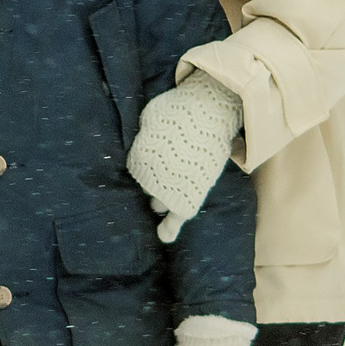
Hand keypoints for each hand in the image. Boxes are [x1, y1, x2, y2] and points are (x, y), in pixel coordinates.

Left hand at [126, 72, 244, 242]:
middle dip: (151, 183)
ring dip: (159, 201)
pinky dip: (170, 228)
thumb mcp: (152, 115)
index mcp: (138, 158)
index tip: (152, 162)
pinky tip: (164, 236)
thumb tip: (147, 133)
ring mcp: (169, 187)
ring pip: (158, 202)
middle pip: (146, 186)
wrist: (207, 114)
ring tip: (158, 204)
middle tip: (161, 176)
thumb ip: (147, 130)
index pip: (136, 169)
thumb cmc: (180, 109)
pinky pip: (177, 217)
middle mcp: (150, 176)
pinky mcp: (189, 196)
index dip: (144, 166)